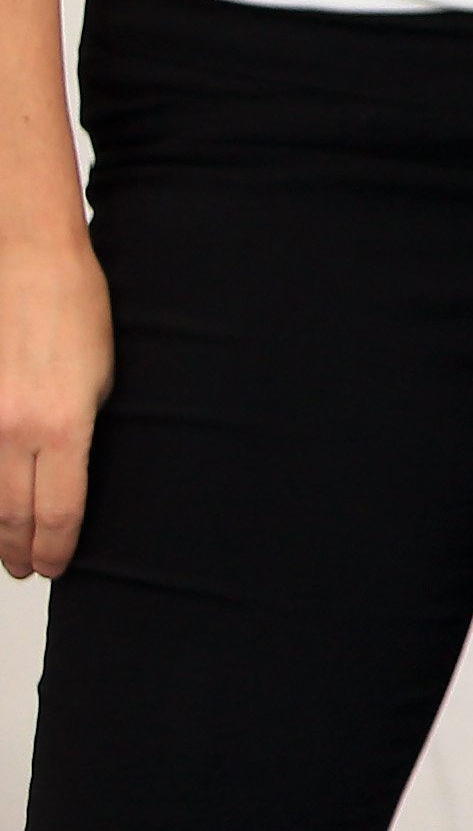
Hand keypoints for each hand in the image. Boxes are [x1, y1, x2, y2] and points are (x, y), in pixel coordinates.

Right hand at [0, 223, 109, 580]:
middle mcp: (13, 429)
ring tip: (6, 550)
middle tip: (27, 569)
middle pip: (12, 515)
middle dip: (21, 549)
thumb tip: (72, 477)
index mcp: (63, 425)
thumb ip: (82, 434)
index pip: (58, 512)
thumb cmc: (76, 310)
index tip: (57, 564)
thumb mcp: (103, 380)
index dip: (57, 547)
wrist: (30, 261)